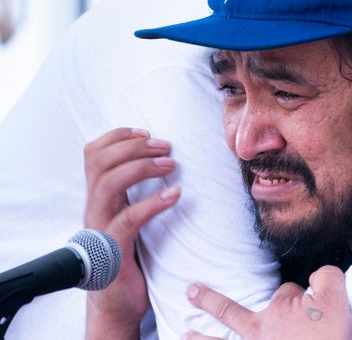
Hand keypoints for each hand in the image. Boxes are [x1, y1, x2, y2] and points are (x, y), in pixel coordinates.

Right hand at [83, 127, 179, 338]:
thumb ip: (135, 192)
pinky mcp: (114, 249)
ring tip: (170, 165)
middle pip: (99, 162)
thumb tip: (163, 159)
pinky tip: (175, 195)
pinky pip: (128, 219)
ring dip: (142, 167)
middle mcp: (95, 208)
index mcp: (99, 197)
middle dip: (134, 146)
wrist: (118, 303)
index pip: (93, 154)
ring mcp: (100, 228)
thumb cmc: (130, 256)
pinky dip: (152, 203)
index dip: (118, 136)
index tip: (147, 132)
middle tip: (165, 147)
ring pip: (108, 183)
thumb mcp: (130, 216)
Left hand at [183, 266, 351, 339]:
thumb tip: (317, 275)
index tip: (312, 307)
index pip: (285, 291)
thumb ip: (325, 275)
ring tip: (184, 334)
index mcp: (279, 310)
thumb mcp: (336, 296)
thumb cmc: (330, 337)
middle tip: (190, 291)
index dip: (299, 294)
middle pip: (231, 313)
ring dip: (201, 339)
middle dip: (210, 301)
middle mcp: (260, 332)